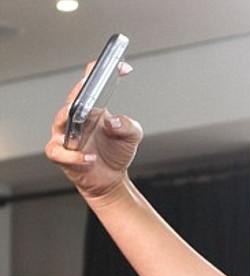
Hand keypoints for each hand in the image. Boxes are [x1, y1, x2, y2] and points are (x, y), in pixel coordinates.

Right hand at [44, 60, 141, 200]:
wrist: (109, 178)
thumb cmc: (116, 152)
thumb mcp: (132, 136)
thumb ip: (129, 125)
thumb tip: (114, 121)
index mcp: (91, 108)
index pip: (91, 83)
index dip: (100, 71)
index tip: (119, 65)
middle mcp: (75, 117)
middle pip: (73, 98)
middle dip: (81, 90)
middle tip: (89, 85)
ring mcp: (65, 134)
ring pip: (60, 120)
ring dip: (72, 120)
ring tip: (85, 122)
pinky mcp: (60, 155)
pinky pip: (60, 152)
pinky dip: (74, 155)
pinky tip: (89, 157)